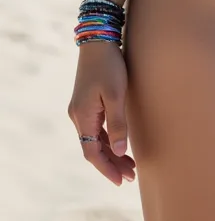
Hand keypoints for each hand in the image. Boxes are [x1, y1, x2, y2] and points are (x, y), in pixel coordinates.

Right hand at [67, 40, 135, 184]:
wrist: (99, 40)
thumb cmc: (109, 65)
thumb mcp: (116, 95)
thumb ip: (118, 124)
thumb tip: (119, 151)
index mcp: (82, 117)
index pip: (91, 153)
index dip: (106, 169)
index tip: (121, 181)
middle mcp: (78, 116)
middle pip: (93, 148)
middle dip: (112, 163)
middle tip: (131, 176)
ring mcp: (81, 109)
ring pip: (95, 139)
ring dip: (111, 152)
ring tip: (130, 165)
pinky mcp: (87, 102)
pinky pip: (96, 128)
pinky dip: (108, 139)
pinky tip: (121, 143)